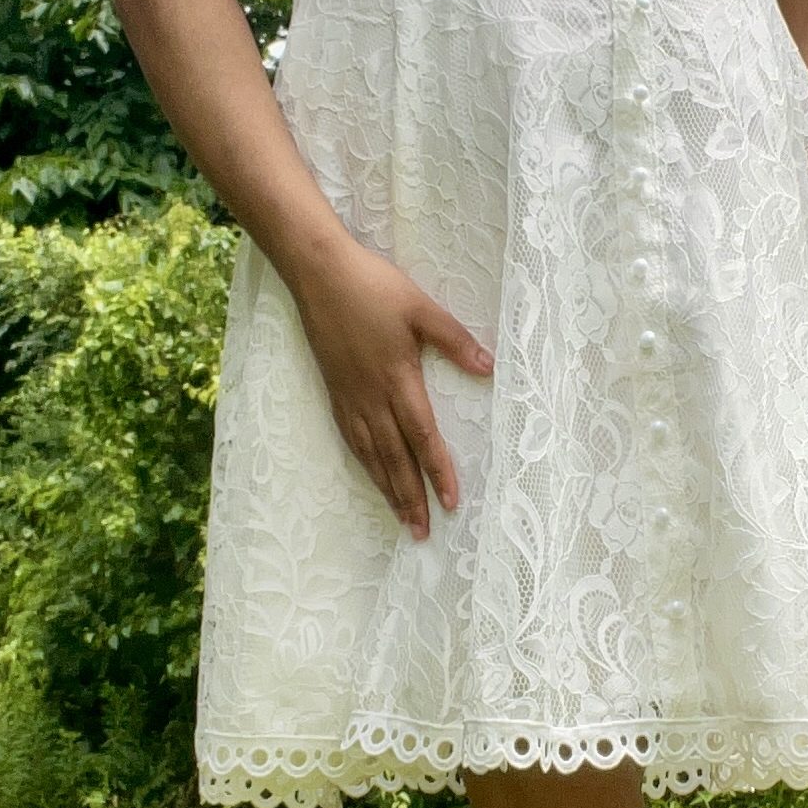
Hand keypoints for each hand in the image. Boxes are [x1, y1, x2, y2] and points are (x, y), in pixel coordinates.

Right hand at [287, 237, 493, 538]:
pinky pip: (351, 438)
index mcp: (398, 379)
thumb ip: (455, 341)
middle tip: (422, 532)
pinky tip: (371, 474)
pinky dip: (364, 464)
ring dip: (386, 489)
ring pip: (371, 454)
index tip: (450, 503)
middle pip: (395, 458)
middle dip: (410, 497)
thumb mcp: (421, 308)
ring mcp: (350, 396)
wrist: (319, 274)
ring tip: (401, 518)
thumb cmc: (374, 287)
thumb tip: (489, 369)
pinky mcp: (335, 390)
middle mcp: (372, 397)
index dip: (437, 471)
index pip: (422, 436)